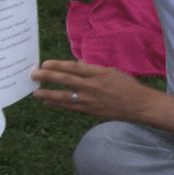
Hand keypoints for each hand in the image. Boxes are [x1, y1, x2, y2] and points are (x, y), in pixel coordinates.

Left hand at [30, 59, 157, 119]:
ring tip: (35, 92)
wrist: (139, 105)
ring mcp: (90, 100)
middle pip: (65, 80)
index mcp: (98, 73)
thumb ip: (92, 70)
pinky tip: (48, 102)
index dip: (57, 65)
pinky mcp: (90, 110)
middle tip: (33, 74)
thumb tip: (77, 66)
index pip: (72, 67)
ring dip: (48, 93)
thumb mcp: (111, 72)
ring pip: (64, 96)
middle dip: (47, 77)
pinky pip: (70, 107)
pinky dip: (58, 104)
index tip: (44, 63)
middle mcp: (92, 86)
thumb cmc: (127, 86)